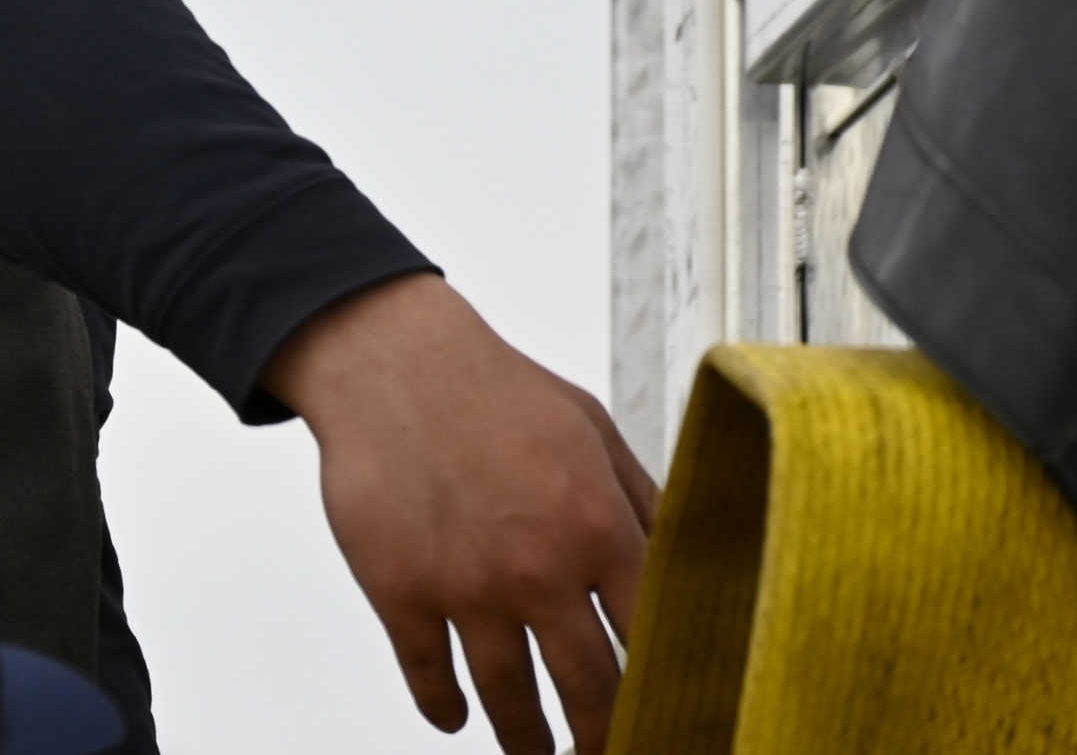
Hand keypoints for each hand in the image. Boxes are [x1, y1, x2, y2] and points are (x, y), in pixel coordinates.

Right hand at [260, 274, 657, 754]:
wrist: (389, 360)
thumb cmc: (492, 387)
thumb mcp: (590, 429)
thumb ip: (640, 499)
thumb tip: (687, 554)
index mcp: (596, 525)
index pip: (653, 637)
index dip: (670, 685)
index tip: (675, 713)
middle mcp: (536, 567)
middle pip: (591, 691)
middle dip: (607, 738)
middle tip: (608, 753)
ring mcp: (465, 586)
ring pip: (512, 699)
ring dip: (529, 741)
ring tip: (538, 753)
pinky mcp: (401, 591)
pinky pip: (429, 675)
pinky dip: (444, 708)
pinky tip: (455, 716)